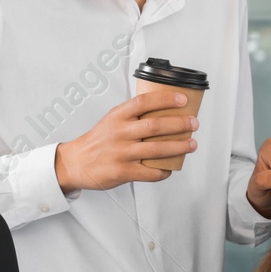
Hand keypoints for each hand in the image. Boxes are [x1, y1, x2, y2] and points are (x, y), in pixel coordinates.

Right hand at [54, 91, 196, 193]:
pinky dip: (165, 170)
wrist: (76, 162)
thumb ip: (134, 115)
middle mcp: (120, 133)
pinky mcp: (123, 171)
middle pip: (155, 126)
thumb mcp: (112, 119)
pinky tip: (172, 167)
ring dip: (179, 147)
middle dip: (180, 124)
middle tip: (193, 123)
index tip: (182, 100)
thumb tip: (166, 110)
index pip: (144, 102)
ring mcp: (122, 153)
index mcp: (118, 116)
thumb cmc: (99, 140)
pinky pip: (150, 172)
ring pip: (157, 149)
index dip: (165, 99)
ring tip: (191, 144)